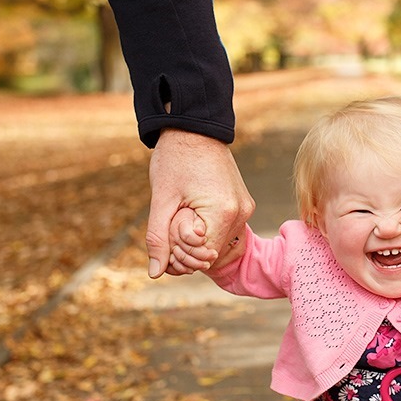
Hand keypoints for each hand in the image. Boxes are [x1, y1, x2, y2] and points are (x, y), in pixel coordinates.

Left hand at [146, 129, 254, 277]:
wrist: (194, 127)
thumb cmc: (175, 159)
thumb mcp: (162, 200)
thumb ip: (158, 238)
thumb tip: (155, 273)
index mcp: (223, 213)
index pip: (203, 256)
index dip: (181, 254)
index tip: (166, 236)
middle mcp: (241, 214)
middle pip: (213, 253)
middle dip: (188, 250)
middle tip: (169, 228)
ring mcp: (245, 209)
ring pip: (220, 244)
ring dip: (197, 242)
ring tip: (180, 220)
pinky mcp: (242, 204)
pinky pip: (225, 231)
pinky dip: (207, 231)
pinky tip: (191, 217)